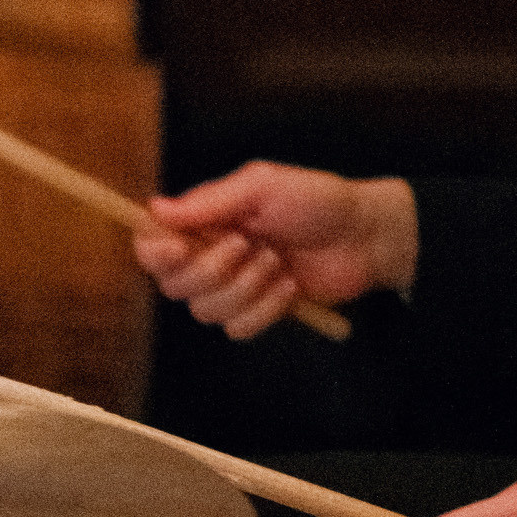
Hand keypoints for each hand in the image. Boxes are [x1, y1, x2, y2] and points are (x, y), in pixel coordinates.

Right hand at [133, 162, 418, 340]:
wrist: (364, 237)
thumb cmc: (316, 201)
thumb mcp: (262, 187)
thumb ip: (209, 201)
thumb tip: (155, 208)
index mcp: (205, 222)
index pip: (153, 245)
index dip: (155, 252)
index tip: (176, 248)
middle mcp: (210, 257)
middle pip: (174, 285)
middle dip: (210, 269)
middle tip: (248, 244)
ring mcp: (234, 289)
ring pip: (206, 311)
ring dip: (244, 288)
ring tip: (277, 262)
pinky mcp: (258, 315)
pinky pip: (238, 329)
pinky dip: (265, 310)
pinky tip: (289, 287)